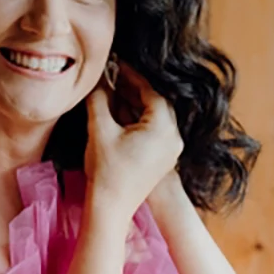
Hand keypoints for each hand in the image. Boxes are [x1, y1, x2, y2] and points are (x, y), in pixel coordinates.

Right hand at [85, 62, 182, 220]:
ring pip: (155, 118)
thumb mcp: (100, 129)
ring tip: (114, 97)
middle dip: (134, 90)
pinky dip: (139, 122)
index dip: (131, 76)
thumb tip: (99, 79)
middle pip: (155, 104)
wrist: (111, 208)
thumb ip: (100, 98)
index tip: (118, 66)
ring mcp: (170, 151)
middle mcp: (173, 138)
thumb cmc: (106, 171)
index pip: (150, 92)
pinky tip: (120, 118)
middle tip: (115, 78)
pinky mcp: (163, 160)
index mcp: (162, 128)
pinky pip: (154, 133)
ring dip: (135, 106)